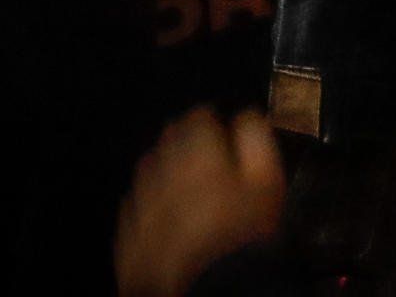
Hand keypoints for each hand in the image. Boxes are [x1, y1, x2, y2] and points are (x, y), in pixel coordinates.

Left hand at [114, 108, 285, 296]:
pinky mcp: (128, 237)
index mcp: (197, 153)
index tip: (220, 132)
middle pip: (168, 138)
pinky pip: (134, 208)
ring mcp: (140, 205)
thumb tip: (246, 118)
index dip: (212, 122)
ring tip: (184, 186)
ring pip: (147, 170)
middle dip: (185, 140)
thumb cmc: (244, 237)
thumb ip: (256, 140)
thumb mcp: (267, 182)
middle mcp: (161, 171)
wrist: (210, 293)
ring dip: (164, 170)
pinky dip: (149, 206)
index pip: (197, 117)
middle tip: (204, 157)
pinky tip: (165, 218)